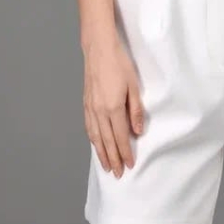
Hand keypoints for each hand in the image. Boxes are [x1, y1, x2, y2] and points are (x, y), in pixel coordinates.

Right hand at [82, 34, 144, 178]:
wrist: (99, 49)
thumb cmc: (119, 63)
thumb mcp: (134, 86)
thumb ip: (136, 110)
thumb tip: (138, 131)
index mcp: (113, 108)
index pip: (120, 137)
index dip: (125, 152)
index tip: (130, 164)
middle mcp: (99, 111)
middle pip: (107, 141)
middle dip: (113, 159)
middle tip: (118, 174)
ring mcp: (90, 108)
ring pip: (96, 137)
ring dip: (101, 153)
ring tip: (106, 166)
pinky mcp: (86, 103)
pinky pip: (89, 127)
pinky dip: (93, 139)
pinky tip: (96, 144)